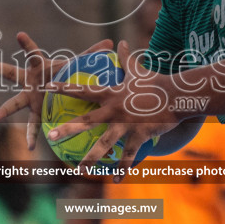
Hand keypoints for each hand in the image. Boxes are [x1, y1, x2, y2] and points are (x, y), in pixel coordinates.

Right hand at [0, 32, 111, 150]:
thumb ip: (91, 55)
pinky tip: (30, 148)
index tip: (19, 35)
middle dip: (0, 69)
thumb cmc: (65, 74)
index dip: (26, 44)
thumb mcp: (77, 65)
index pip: (32, 53)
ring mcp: (29, 98)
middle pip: (12, 74)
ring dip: (5, 109)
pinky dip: (32, 136)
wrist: (58, 91)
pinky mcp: (35, 112)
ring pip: (15, 102)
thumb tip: (110, 42)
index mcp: (39, 67)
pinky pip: (33, 125)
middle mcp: (29, 81)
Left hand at [46, 40, 182, 173]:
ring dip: (92, 158)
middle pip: (87, 121)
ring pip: (105, 144)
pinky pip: (129, 155)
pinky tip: (115, 181)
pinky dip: (122, 169)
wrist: (178, 95)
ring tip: (80, 170)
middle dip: (67, 129)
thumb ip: (126, 57)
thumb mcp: (139, 69)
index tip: (46, 87)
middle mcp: (115, 110)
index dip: (64, 88)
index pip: (83, 90)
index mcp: (112, 94)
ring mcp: (127, 124)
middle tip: (50, 136)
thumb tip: (121, 42)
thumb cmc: (156, 83)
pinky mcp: (140, 136)